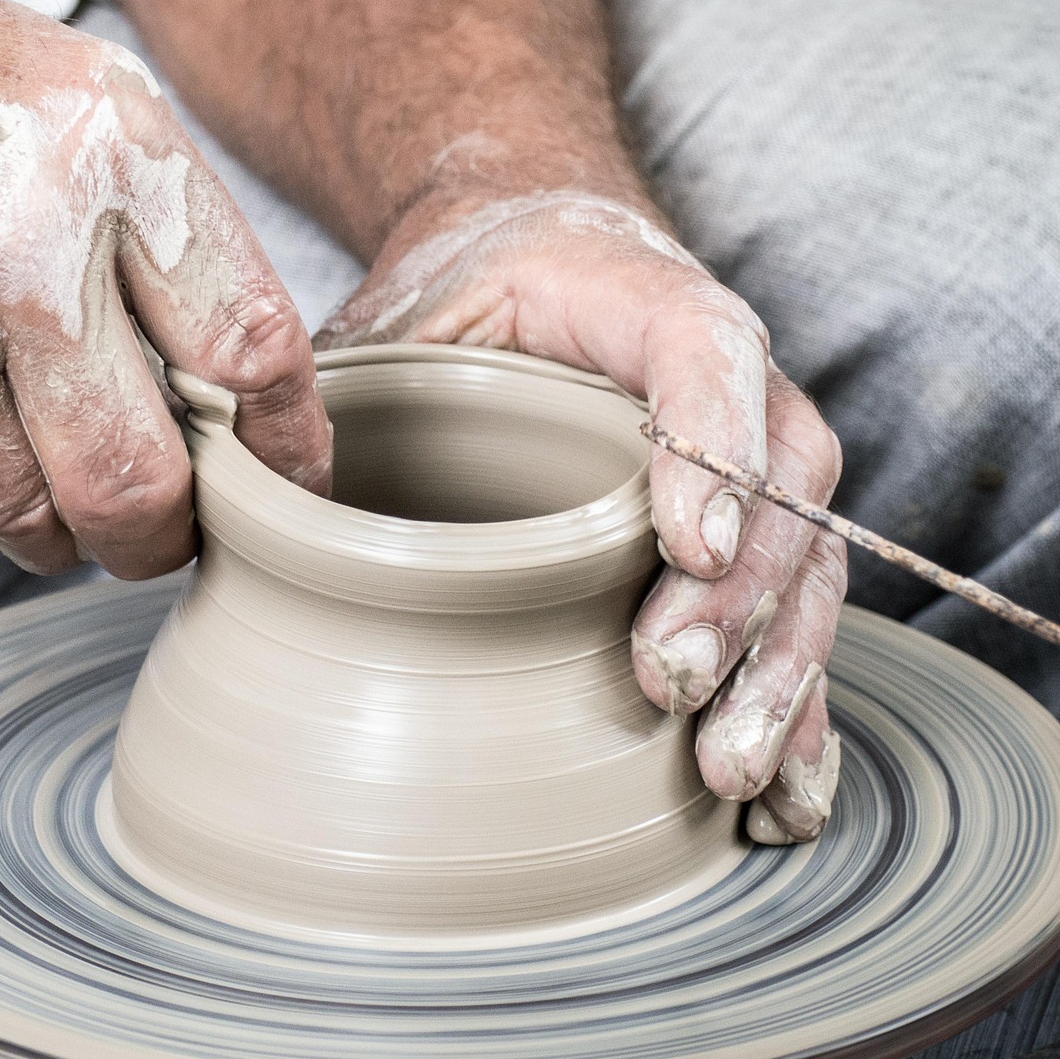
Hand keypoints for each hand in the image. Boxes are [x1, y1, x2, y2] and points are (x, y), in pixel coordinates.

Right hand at [0, 0, 331, 578]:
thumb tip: (240, 380)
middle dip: (164, 537)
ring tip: (27, 464)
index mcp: (107, 149)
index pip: (252, 345)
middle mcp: (24, 244)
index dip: (287, 446)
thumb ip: (154, 219)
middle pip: (148, 482)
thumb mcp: (48, 84)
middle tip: (158, 532)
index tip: (288, 488)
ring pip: (33, 519)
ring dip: (51, 525)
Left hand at [316, 192, 845, 842]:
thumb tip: (254, 498)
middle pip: (778, 480)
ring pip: (805, 561)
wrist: (527, 261)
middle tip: (668, 684)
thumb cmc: (458, 297)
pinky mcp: (746, 537)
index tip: (681, 543)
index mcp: (638, 298)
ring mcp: (752, 460)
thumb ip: (336, 385)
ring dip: (777, 672)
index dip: (710, 442)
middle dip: (736, 596)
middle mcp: (726, 379)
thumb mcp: (391, 316)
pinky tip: (785, 797)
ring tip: (730, 772)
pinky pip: (795, 618)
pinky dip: (798, 709)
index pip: (705, 348)